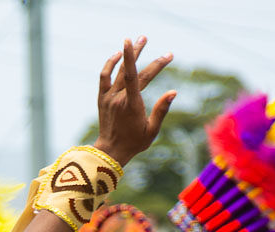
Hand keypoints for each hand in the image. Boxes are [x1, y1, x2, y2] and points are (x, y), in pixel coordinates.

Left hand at [93, 38, 175, 165]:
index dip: (137, 58)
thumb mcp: (152, 130)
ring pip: (118, 70)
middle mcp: (119, 98)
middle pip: (130, 70)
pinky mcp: (102, 98)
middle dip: (139, 52)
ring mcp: (109, 97)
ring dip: (127, 54)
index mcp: (132, 105)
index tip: (140, 43)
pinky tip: (117, 55)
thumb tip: (173, 92)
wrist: (110, 152)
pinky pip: (104, 77)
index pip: (136, 76)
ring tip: (137, 40)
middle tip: (145, 37)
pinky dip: (110, 64)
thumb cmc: (134, 143)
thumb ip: (162, 110)